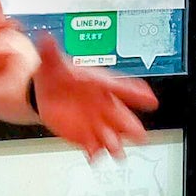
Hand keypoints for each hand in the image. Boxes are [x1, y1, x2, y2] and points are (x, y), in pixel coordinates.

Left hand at [30, 34, 158, 158]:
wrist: (44, 92)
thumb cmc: (58, 75)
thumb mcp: (53, 62)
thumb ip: (51, 52)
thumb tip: (45, 38)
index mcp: (101, 84)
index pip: (122, 87)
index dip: (137, 94)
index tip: (151, 100)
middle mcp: (104, 106)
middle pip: (123, 117)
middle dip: (131, 127)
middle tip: (139, 135)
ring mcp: (96, 123)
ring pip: (111, 136)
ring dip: (114, 143)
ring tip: (115, 150)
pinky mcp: (84, 137)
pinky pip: (93, 148)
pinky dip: (94, 153)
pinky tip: (94, 157)